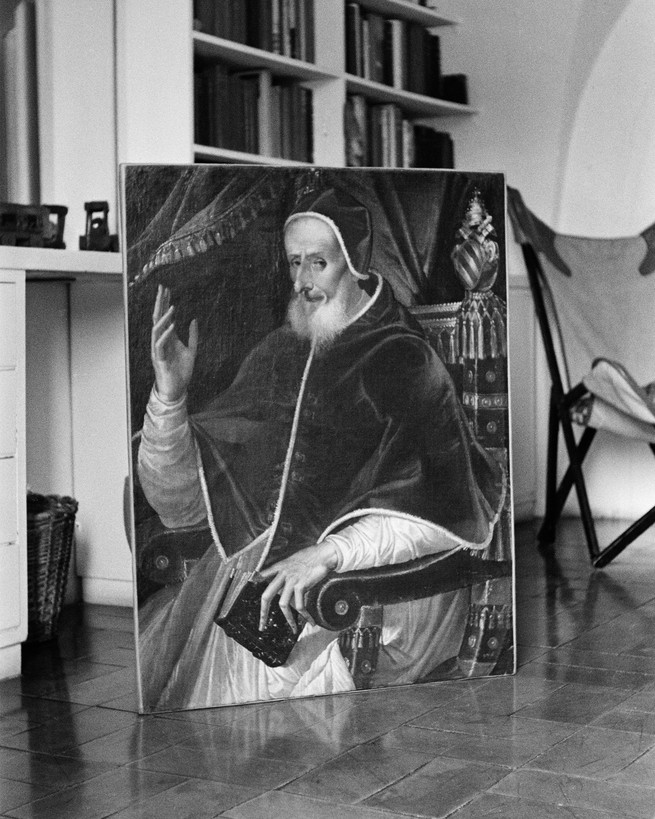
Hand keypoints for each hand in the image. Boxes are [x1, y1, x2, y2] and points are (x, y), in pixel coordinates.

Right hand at [151, 285, 198, 402]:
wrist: (177, 390)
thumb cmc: (182, 371)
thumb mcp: (191, 351)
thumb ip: (193, 336)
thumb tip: (193, 320)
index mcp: (168, 338)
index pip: (164, 316)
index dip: (165, 303)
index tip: (166, 289)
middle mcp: (160, 341)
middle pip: (158, 318)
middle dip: (160, 303)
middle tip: (162, 288)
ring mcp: (158, 350)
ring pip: (157, 330)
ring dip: (164, 318)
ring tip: (172, 306)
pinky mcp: (159, 359)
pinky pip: (160, 344)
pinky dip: (166, 335)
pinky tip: (172, 326)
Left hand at [258, 542, 338, 632]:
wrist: (323, 554)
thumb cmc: (312, 556)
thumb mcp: (295, 559)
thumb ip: (287, 569)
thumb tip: (284, 581)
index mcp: (280, 567)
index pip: (264, 574)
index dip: (256, 580)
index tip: (251, 585)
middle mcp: (283, 574)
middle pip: (267, 595)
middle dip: (264, 612)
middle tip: (262, 624)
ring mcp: (291, 580)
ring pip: (283, 604)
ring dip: (289, 619)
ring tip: (293, 628)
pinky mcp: (301, 585)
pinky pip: (300, 605)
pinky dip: (305, 615)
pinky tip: (310, 621)